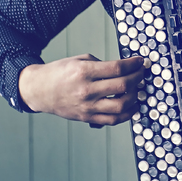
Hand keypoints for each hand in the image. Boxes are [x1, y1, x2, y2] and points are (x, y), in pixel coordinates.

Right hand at [18, 54, 147, 124]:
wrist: (40, 91)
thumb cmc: (60, 73)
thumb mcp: (79, 60)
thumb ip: (102, 64)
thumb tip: (125, 68)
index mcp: (83, 72)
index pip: (117, 68)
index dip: (133, 64)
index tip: (140, 61)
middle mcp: (86, 90)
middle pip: (122, 86)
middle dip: (138, 78)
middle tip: (141, 73)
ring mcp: (87, 106)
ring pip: (121, 105)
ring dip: (135, 96)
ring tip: (137, 89)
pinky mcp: (87, 117)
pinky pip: (113, 120)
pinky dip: (127, 114)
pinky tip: (132, 105)